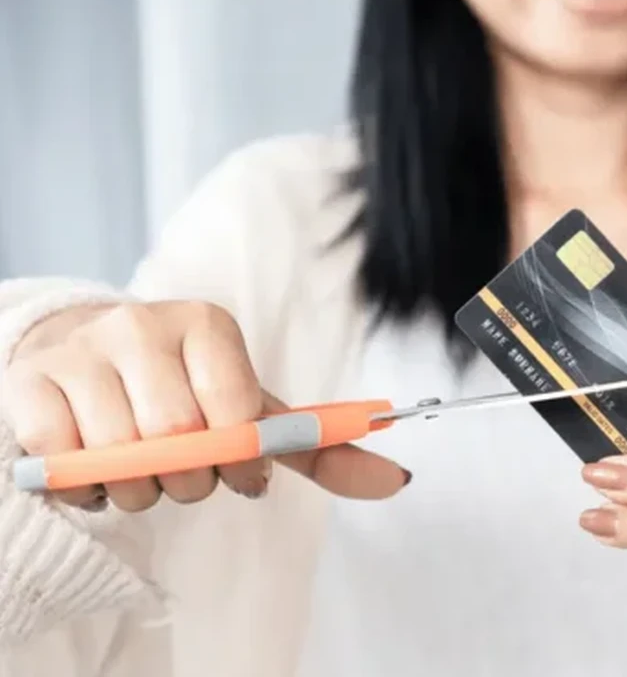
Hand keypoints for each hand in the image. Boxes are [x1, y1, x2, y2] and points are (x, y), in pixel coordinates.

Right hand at [3, 301, 410, 511]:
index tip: (238, 468)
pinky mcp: (29, 384)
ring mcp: (83, 353)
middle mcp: (143, 326)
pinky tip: (92, 466)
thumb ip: (317, 445)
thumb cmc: (180, 387)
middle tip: (183, 470)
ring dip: (136, 491)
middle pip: (179, 442)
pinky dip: (83, 489)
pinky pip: (62, 464)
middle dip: (188, 481)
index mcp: (208, 326)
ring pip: (120, 461)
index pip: (238, 413)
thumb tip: (398, 482)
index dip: (239, 459)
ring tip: (138, 468)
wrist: (78, 349)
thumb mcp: (249, 407)